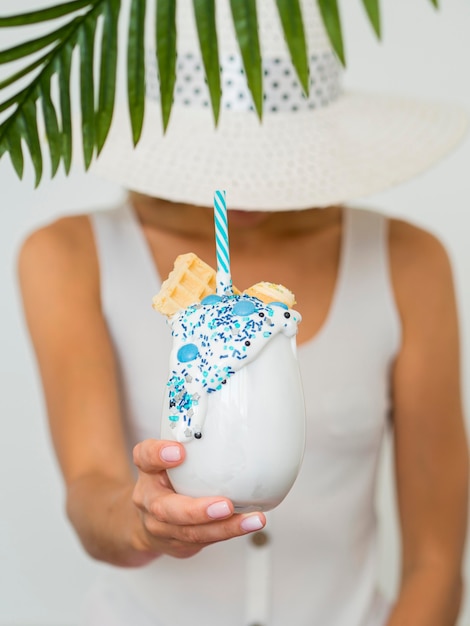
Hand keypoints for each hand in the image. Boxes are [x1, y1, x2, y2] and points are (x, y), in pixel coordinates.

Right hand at [132, 439, 265, 558]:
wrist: (147, 520)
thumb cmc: (166, 481)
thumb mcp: (169, 458)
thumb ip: (190, 443)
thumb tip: (232, 428)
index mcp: (147, 470)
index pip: (145, 457)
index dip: (159, 454)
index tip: (179, 452)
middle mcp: (148, 500)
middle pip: (165, 509)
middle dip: (197, 510)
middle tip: (226, 505)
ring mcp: (160, 527)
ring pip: (190, 532)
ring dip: (224, 527)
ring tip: (251, 520)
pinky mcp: (177, 544)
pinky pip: (203, 541)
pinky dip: (228, 532)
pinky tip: (248, 524)